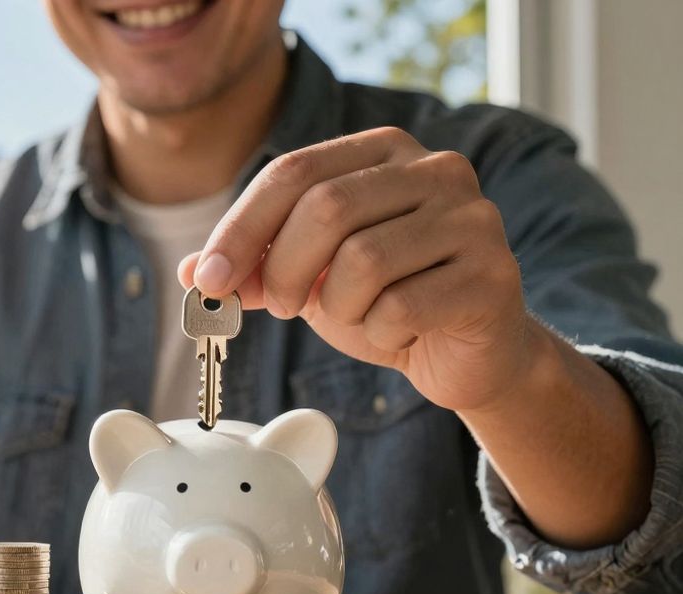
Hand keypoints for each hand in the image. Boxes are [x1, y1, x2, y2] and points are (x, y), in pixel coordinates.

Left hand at [178, 126, 538, 413]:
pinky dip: (379, 332)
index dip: (240, 228)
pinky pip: (402, 307)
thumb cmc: (384, 301)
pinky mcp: (492, 274)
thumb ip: (255, 269)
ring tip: (356, 316)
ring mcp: (471, 218)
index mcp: (384, 150)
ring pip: (363, 260)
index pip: (292, 172)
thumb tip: (190, 273)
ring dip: (338, 307)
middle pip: (325, 209)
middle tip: (285, 306)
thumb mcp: (310, 278)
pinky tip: (397, 332)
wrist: (467, 352)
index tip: (207, 279)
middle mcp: (436, 169)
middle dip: (285, 271)